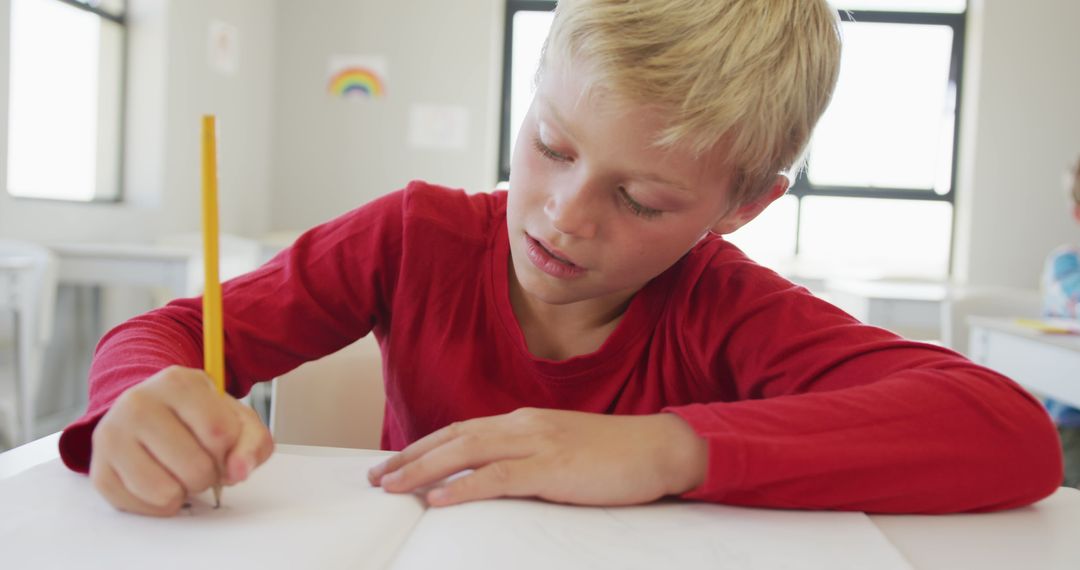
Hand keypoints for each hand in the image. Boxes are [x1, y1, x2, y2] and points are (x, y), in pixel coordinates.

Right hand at [89, 365, 273, 516]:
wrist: (151, 415)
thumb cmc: (199, 418)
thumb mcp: (236, 420)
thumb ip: (253, 443)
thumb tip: (238, 471)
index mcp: (177, 382)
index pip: (220, 433)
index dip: (229, 451)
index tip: (221, 444)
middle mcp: (138, 402)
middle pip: (196, 467)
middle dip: (209, 474)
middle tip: (200, 459)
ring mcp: (112, 435)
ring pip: (166, 492)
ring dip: (184, 492)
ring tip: (179, 470)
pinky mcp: (99, 470)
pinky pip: (141, 507)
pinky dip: (160, 505)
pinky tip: (160, 480)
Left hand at [367, 408, 706, 506]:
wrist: (658, 448)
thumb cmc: (612, 455)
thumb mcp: (560, 450)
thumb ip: (526, 458)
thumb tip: (490, 478)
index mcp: (524, 422)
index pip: (461, 430)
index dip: (423, 446)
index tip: (393, 463)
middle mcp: (523, 425)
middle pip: (453, 438)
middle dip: (410, 457)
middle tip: (375, 478)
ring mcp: (538, 443)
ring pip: (467, 452)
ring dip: (424, 470)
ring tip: (392, 487)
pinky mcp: (553, 468)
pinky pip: (499, 477)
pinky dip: (464, 488)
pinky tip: (439, 500)